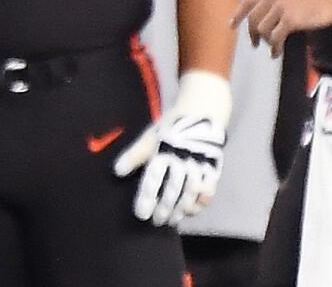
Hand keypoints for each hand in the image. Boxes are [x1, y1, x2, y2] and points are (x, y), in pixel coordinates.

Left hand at [114, 70, 229, 225]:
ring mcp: (199, 163)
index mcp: (164, 149)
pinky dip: (201, 202)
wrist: (202, 111)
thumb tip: (117, 171)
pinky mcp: (213, 166)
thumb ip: (136, 154)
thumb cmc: (172, 125)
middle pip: (172, 190)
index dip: (147, 198)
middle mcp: (182, 158)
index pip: (153, 179)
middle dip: (163, 209)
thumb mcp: (151, 135)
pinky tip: (192, 210)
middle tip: (156, 221)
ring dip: (180, 209)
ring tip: (171, 220)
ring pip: (190, 193)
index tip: (141, 214)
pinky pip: (208, 189)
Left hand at [231, 0, 331, 56]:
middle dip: (252, 33)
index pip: (248, 1)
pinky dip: (274, 48)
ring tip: (273, 47)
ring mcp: (281, 6)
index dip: (238, 14)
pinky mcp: (291, 19)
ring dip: (266, 41)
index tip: (231, 25)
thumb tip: (264, 17)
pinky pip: (276, 38)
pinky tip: (276, 53)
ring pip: (262, 29)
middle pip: (253, 18)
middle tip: (255, 44)